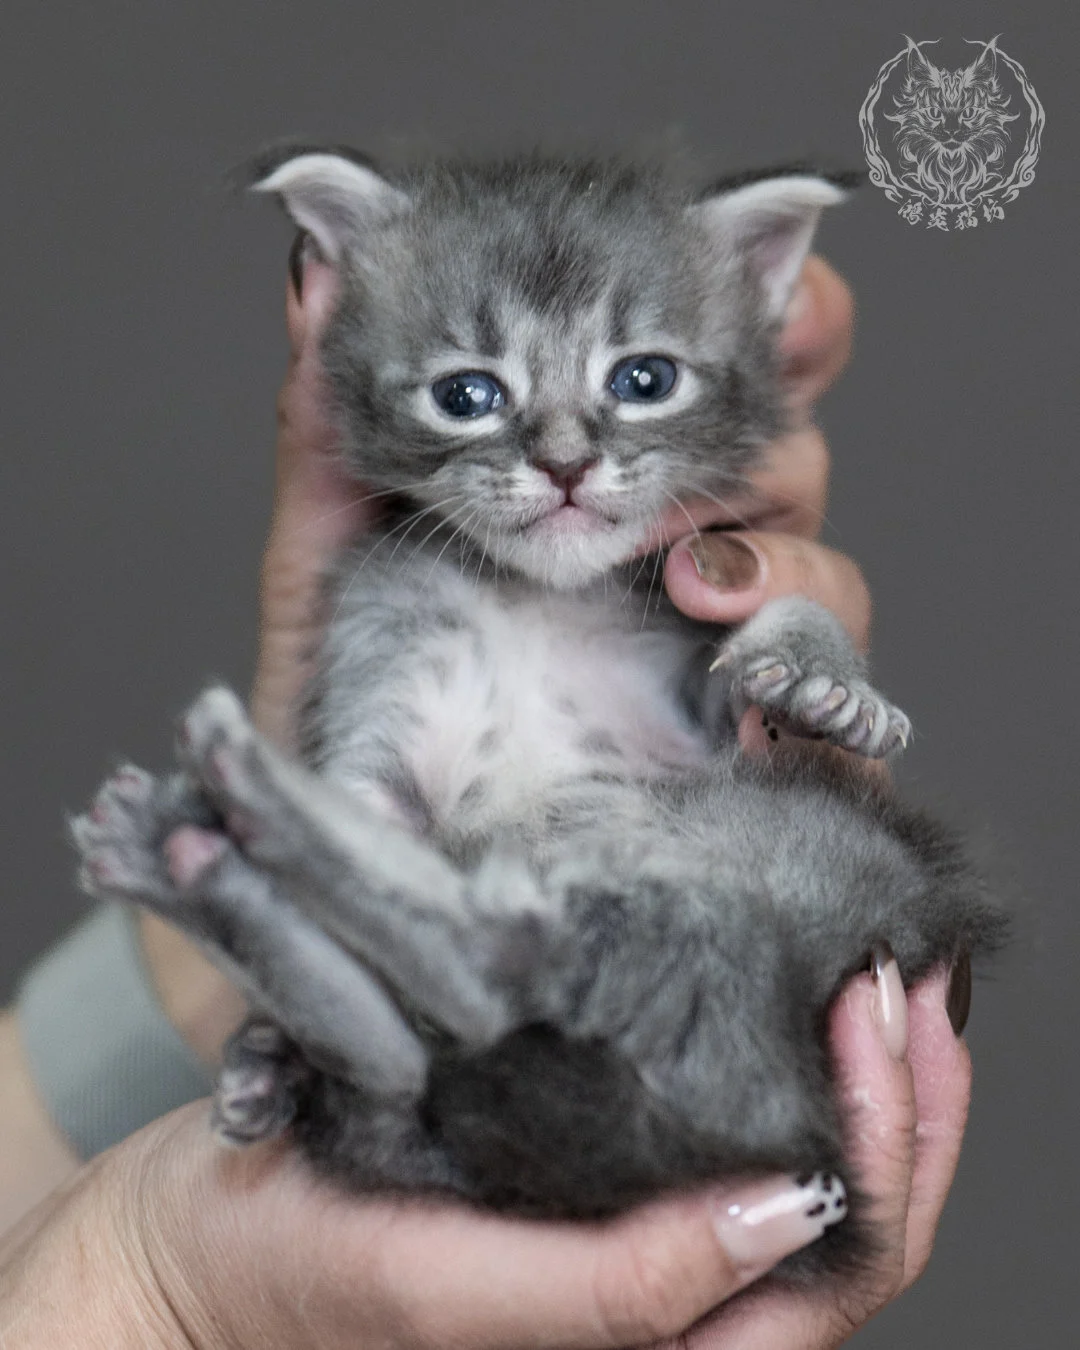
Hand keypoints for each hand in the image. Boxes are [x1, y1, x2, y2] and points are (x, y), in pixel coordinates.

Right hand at [0, 963, 970, 1349]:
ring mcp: (620, 1233)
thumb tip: (791, 1214)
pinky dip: (775, 1059)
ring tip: (872, 974)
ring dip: (854, 1077)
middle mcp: (657, 1309)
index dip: (888, 1146)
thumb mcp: (442, 1294)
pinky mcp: (580, 1176)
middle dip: (902, 1101)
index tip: (874, 1010)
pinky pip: (714, 1127)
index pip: (835, 1271)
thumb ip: (610, 1294)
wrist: (183, 1254)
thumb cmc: (283, 1284)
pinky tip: (781, 989)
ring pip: (794, 1169)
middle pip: (843, 1222)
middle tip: (903, 977)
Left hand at [139, 247, 869, 1059]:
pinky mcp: (747, 754)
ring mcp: (717, 658)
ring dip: (781, 556)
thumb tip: (316, 281)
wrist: (358, 875)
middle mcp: (668, 559)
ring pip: (824, 566)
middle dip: (761, 433)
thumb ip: (335, 433)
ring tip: (693, 582)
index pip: (701, 378)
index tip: (753, 296)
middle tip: (680, 457)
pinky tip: (756, 690)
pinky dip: (823, 685)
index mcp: (590, 490)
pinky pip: (836, 706)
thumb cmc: (344, 716)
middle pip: (785, 454)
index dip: (758, 314)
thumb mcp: (328, 568)